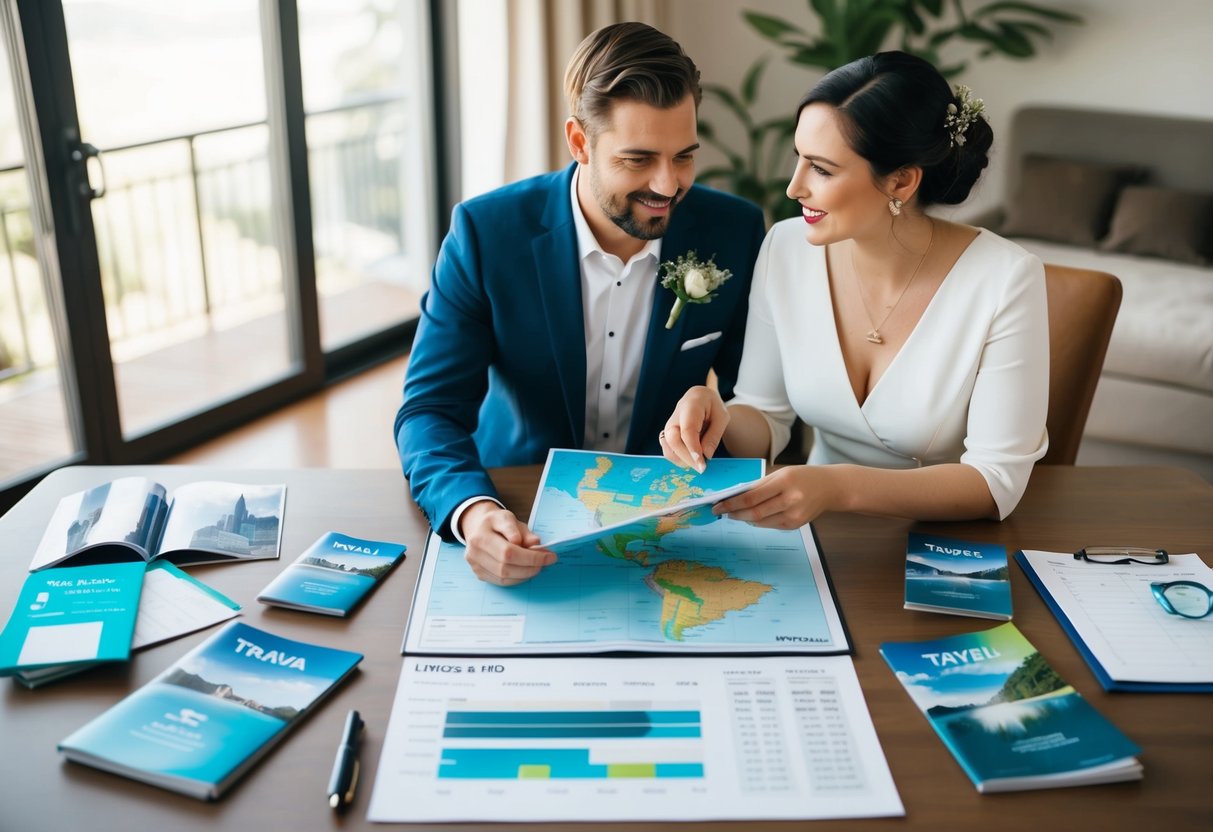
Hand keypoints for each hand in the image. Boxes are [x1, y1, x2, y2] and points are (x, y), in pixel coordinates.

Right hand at [459, 500, 555, 585]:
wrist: (478, 527)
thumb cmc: (497, 523)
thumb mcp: (512, 519)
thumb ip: (524, 533)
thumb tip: (535, 547)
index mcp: (482, 533)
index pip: (509, 550)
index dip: (532, 556)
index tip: (550, 556)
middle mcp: (474, 550)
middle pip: (505, 566)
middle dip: (530, 567)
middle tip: (545, 563)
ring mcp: (474, 564)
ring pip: (503, 577)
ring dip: (525, 574)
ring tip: (537, 566)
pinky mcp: (478, 573)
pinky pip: (501, 581)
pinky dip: (517, 579)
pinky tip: (525, 571)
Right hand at [659, 385, 727, 472]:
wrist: (699, 398)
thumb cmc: (712, 407)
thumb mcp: (722, 417)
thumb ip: (714, 435)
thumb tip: (706, 456)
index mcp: (691, 405)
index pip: (687, 430)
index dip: (693, 448)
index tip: (701, 464)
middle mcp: (675, 415)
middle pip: (673, 439)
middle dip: (687, 457)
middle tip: (702, 468)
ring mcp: (669, 425)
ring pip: (668, 447)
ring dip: (682, 460)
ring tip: (698, 464)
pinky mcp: (667, 434)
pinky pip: (668, 450)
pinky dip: (678, 459)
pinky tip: (691, 460)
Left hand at [712, 466, 834, 528]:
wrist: (829, 487)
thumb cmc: (802, 477)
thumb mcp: (781, 474)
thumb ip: (759, 485)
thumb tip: (735, 497)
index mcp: (784, 481)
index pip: (751, 496)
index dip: (731, 503)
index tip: (717, 505)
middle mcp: (790, 499)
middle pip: (754, 512)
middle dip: (734, 513)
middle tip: (721, 512)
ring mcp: (794, 514)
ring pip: (761, 522)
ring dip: (745, 518)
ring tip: (735, 513)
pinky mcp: (796, 525)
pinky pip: (771, 525)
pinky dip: (758, 522)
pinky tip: (752, 517)